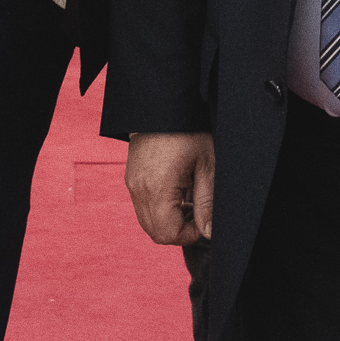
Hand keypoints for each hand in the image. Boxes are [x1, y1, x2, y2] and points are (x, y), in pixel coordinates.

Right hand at [125, 131, 215, 246]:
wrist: (161, 106)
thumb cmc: (187, 131)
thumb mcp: (206, 165)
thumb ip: (207, 202)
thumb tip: (208, 232)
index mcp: (157, 188)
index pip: (168, 234)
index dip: (190, 234)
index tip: (204, 219)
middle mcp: (139, 190)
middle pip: (156, 233)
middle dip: (179, 230)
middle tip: (197, 211)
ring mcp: (132, 184)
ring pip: (148, 222)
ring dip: (169, 220)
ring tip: (188, 199)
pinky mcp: (131, 178)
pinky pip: (143, 207)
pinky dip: (159, 209)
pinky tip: (176, 191)